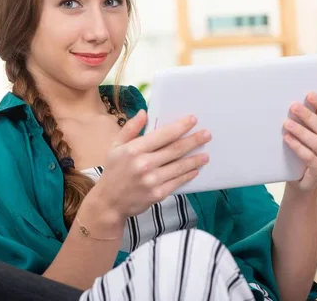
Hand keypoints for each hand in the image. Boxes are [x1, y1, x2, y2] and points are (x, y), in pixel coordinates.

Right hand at [88, 110, 210, 220]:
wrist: (109, 202)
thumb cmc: (114, 171)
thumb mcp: (116, 147)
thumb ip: (130, 129)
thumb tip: (144, 113)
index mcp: (134, 149)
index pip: (163, 135)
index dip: (180, 127)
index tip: (193, 120)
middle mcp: (144, 164)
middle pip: (175, 149)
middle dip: (193, 141)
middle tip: (207, 134)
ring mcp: (151, 180)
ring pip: (179, 166)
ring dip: (195, 159)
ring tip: (206, 154)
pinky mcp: (157, 194)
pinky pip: (177, 181)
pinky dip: (188, 175)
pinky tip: (195, 169)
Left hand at [283, 92, 316, 191]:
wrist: (303, 179)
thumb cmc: (310, 151)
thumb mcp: (315, 134)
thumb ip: (316, 120)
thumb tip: (305, 100)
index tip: (309, 95)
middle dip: (309, 117)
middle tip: (294, 107)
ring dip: (301, 131)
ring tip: (287, 123)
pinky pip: (310, 157)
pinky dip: (298, 147)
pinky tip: (288, 138)